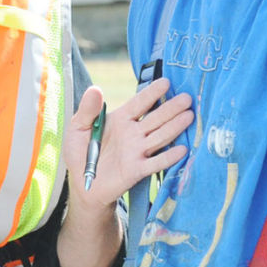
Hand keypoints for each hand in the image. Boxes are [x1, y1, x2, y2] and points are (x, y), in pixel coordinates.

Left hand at [64, 78, 193, 210]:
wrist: (83, 184)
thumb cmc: (80, 153)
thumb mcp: (78, 128)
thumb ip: (88, 109)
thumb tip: (95, 89)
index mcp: (120, 120)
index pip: (140, 103)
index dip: (152, 93)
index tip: (166, 82)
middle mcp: (133, 133)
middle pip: (156, 118)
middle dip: (171, 108)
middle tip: (187, 98)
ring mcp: (137, 151)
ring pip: (160, 136)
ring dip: (174, 127)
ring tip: (189, 116)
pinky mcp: (137, 170)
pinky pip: (156, 162)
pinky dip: (169, 157)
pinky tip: (182, 149)